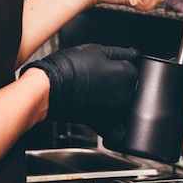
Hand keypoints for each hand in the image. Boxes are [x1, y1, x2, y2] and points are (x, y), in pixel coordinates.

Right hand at [20, 44, 138, 141]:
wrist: (49, 88)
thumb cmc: (68, 67)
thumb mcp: (96, 50)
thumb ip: (120, 52)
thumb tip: (133, 53)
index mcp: (126, 74)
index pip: (132, 68)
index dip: (119, 65)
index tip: (108, 65)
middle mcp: (125, 94)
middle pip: (129, 87)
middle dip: (118, 83)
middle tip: (99, 78)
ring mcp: (115, 112)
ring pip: (124, 106)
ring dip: (115, 101)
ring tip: (96, 94)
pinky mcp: (103, 125)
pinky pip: (117, 132)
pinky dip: (116, 128)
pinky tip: (110, 120)